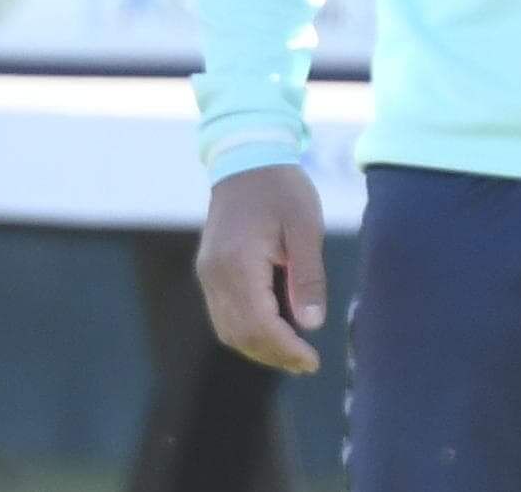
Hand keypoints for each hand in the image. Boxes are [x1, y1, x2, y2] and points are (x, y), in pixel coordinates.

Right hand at [194, 165, 327, 374]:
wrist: (246, 158)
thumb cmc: (281, 189)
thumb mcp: (306, 228)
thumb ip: (308, 278)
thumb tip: (311, 325)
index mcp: (239, 263)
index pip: (260, 325)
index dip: (287, 349)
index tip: (313, 361)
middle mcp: (215, 273)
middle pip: (240, 334)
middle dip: (274, 355)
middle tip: (306, 362)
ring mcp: (208, 272)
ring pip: (228, 330)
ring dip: (259, 347)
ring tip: (293, 351)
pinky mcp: (208, 269)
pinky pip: (222, 314)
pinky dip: (247, 330)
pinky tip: (273, 327)